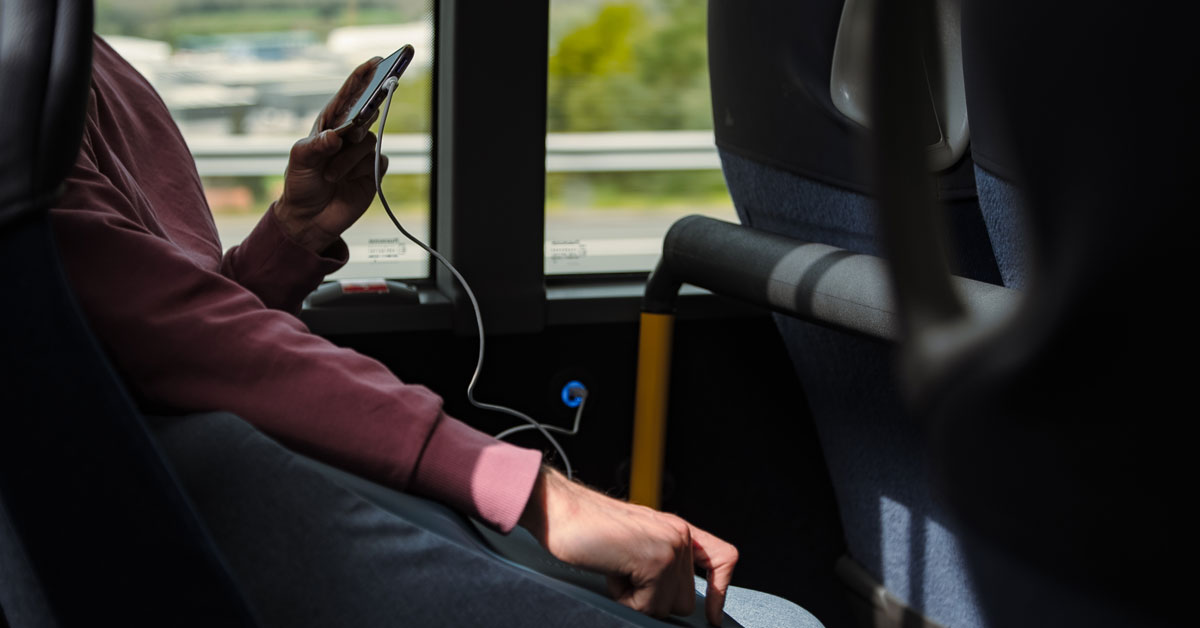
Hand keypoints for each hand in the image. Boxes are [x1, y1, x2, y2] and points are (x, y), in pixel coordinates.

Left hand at [273, 57, 388, 253]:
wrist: (310, 219)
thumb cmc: (300, 185)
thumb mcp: (299, 162)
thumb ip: (316, 146)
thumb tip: (336, 136)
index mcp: (330, 124)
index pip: (348, 95)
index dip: (363, 77)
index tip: (377, 61)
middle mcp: (349, 135)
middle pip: (368, 112)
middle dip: (366, 113)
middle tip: (359, 122)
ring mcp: (361, 153)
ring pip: (368, 142)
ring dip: (348, 160)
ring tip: (332, 175)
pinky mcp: (373, 171)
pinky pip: (377, 162)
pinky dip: (361, 171)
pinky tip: (347, 181)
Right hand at [519, 467, 738, 624]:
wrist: (560, 510)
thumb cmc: (587, 527)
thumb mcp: (636, 541)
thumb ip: (660, 561)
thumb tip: (671, 601)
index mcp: (677, 528)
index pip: (722, 558)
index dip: (721, 591)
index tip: (713, 618)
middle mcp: (680, 534)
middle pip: (685, 601)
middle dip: (652, 599)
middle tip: (624, 574)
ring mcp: (670, 547)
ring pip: (667, 608)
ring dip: (637, 600)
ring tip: (617, 569)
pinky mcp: (655, 562)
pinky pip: (646, 607)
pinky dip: (624, 599)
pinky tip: (612, 572)